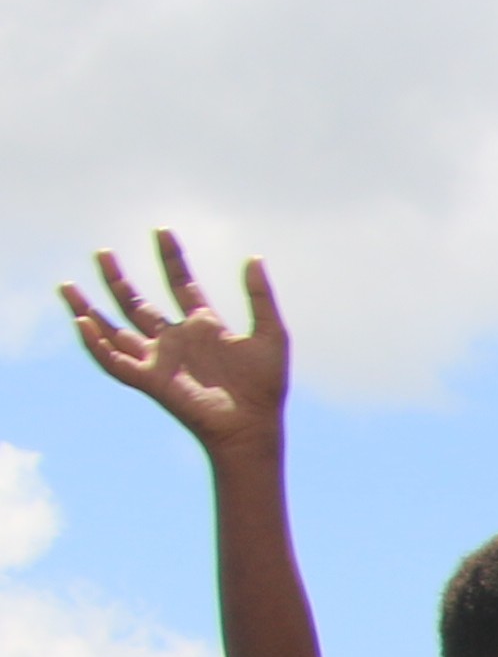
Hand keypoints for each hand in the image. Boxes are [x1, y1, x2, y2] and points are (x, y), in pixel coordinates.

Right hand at [61, 235, 288, 456]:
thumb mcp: (271, 334)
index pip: (180, 283)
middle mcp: (175, 340)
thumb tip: (255, 258)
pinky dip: (95, 344)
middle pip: (136, 304)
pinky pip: (114, 361)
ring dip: (89, 310)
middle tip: (101, 252)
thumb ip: (261, 297)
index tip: (161, 231)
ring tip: (67, 287)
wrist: (254, 425)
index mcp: (203, 326)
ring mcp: (159, 359)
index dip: (171, 258)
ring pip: (114, 330)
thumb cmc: (265, 386)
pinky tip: (82, 322)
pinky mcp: (150, 380)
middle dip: (117, 280)